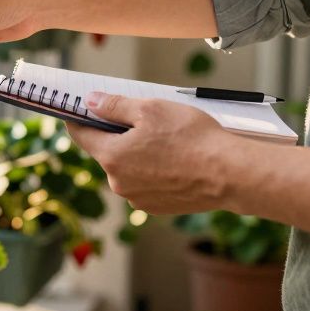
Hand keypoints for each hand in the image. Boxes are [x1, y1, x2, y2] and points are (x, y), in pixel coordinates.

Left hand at [65, 92, 239, 213]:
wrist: (229, 174)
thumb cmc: (192, 138)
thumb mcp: (151, 109)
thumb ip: (115, 106)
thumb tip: (91, 102)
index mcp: (112, 156)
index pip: (81, 135)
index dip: (79, 119)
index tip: (80, 110)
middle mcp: (118, 182)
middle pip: (107, 152)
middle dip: (119, 136)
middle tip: (145, 122)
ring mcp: (136, 198)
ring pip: (127, 169)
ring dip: (138, 155)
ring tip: (167, 143)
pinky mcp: (155, 207)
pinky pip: (145, 184)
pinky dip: (154, 172)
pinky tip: (175, 162)